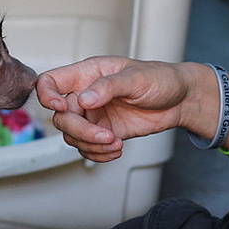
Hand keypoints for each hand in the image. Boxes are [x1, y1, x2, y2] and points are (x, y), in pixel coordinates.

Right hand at [36, 57, 198, 162]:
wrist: (181, 100)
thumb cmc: (160, 79)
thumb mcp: (136, 78)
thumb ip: (108, 87)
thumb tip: (84, 99)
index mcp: (88, 74)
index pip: (50, 81)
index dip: (47, 96)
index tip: (62, 107)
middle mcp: (86, 95)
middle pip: (61, 117)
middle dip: (80, 131)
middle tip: (104, 136)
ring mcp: (94, 115)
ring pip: (72, 136)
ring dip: (91, 145)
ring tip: (116, 143)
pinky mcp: (104, 132)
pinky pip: (88, 148)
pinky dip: (98, 154)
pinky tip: (116, 150)